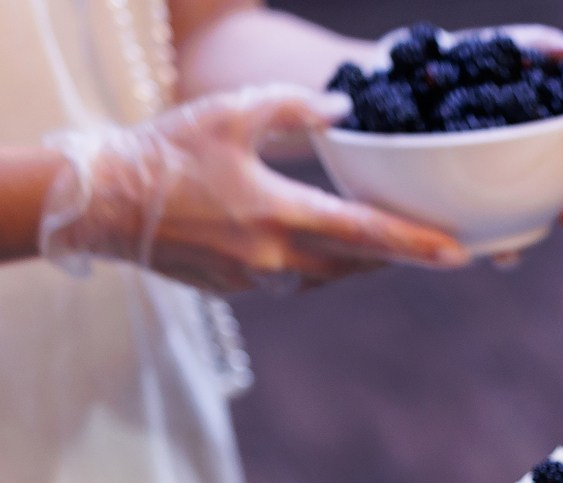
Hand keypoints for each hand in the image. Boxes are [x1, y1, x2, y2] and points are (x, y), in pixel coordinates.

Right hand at [40, 84, 467, 293]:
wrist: (102, 202)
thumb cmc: (164, 151)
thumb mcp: (231, 113)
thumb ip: (293, 109)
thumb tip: (344, 111)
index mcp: (277, 215)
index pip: (365, 233)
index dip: (416, 244)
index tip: (460, 252)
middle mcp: (273, 258)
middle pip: (359, 263)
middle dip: (401, 256)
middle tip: (444, 248)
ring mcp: (256, 282)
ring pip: (330, 276)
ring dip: (362, 262)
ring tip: (393, 244)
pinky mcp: (238, 292)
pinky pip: (297, 280)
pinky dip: (321, 264)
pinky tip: (329, 246)